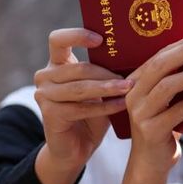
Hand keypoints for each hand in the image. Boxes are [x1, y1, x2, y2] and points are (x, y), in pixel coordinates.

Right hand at [33, 28, 130, 183]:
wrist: (76, 148)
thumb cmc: (93, 112)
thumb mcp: (100, 88)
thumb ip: (108, 70)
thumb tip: (138, 51)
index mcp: (56, 63)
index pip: (58, 40)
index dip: (77, 36)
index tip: (100, 39)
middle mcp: (45, 76)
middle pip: (79, 68)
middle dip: (107, 73)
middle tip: (132, 78)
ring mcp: (44, 95)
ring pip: (81, 88)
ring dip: (108, 89)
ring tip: (130, 89)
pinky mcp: (49, 113)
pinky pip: (81, 108)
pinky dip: (105, 107)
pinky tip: (123, 106)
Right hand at [125, 36, 182, 174]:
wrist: (151, 162)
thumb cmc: (164, 125)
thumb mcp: (166, 100)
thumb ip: (175, 80)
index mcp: (134, 82)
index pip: (157, 56)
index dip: (178, 44)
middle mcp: (133, 94)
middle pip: (160, 65)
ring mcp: (140, 113)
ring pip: (168, 85)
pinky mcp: (152, 130)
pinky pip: (179, 110)